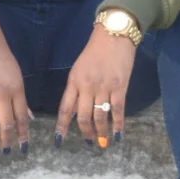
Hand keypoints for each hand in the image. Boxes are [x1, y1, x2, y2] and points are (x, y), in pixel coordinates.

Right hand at [0, 7, 30, 151]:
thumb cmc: (0, 55)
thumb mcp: (16, 74)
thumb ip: (21, 97)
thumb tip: (30, 117)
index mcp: (17, 88)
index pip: (22, 117)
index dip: (22, 134)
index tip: (23, 147)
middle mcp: (3, 93)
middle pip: (6, 123)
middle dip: (7, 140)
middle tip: (6, 151)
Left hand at [56, 25, 136, 147]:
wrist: (114, 35)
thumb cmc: (95, 51)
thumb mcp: (79, 69)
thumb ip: (76, 89)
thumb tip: (75, 112)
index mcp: (74, 81)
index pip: (65, 108)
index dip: (61, 126)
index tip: (58, 140)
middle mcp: (87, 86)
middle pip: (83, 116)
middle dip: (85, 132)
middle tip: (89, 143)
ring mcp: (104, 87)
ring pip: (100, 116)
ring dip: (101, 131)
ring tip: (102, 142)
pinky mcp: (120, 87)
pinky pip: (118, 110)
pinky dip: (117, 124)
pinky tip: (117, 134)